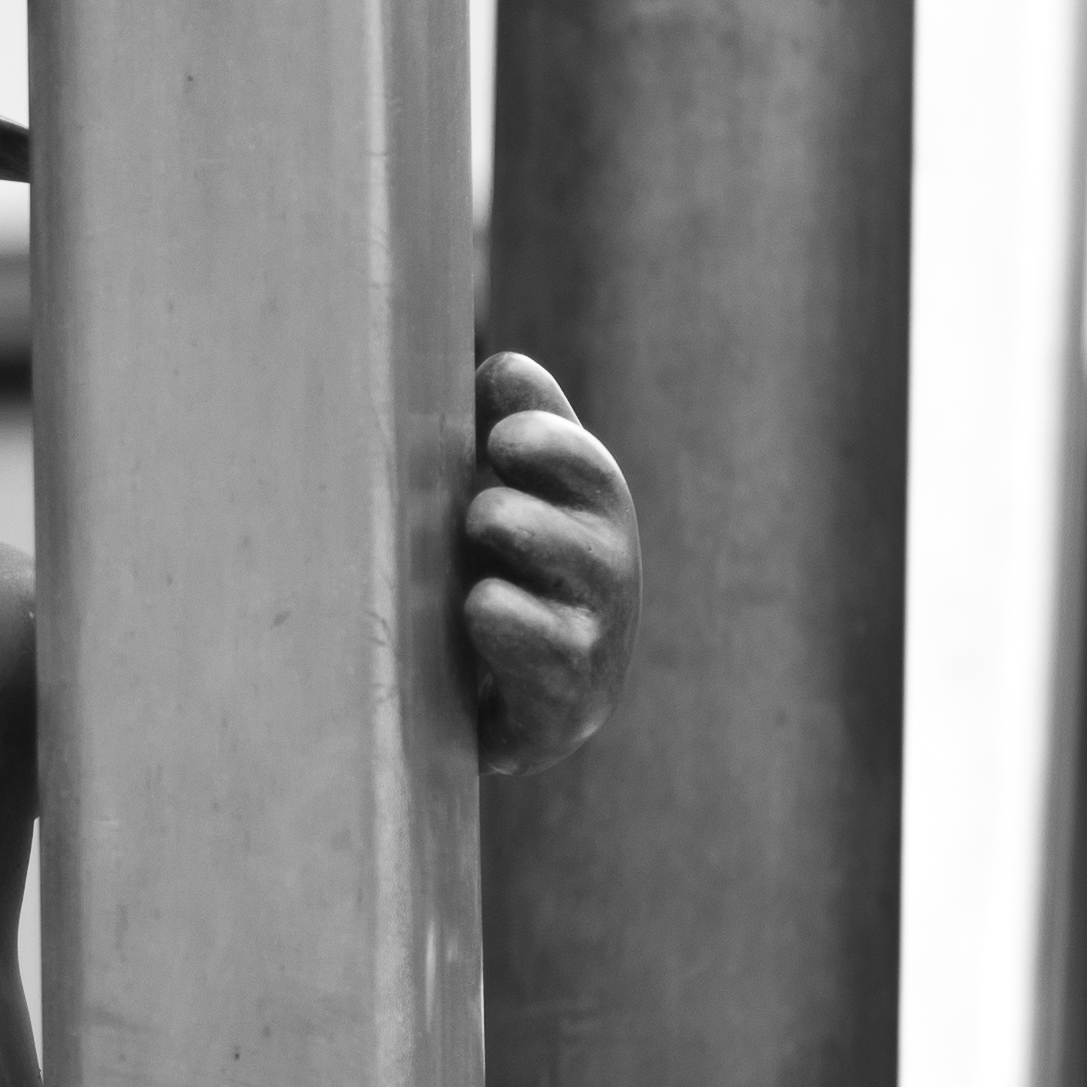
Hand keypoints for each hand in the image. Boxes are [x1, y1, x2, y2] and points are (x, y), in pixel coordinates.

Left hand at [463, 352, 637, 775]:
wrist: (490, 719)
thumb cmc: (499, 585)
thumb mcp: (500, 504)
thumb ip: (509, 431)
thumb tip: (501, 367)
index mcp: (584, 509)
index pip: (581, 457)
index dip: (549, 432)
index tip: (502, 423)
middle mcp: (604, 566)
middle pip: (598, 497)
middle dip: (554, 461)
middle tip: (501, 449)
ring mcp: (593, 636)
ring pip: (582, 571)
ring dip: (532, 533)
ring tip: (484, 517)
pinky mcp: (564, 705)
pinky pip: (551, 658)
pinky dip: (516, 627)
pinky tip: (482, 604)